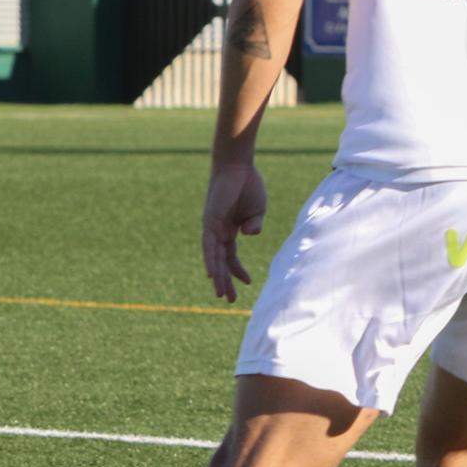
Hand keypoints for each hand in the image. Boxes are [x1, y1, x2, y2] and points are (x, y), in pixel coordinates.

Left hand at [202, 161, 267, 302]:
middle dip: (226, 281)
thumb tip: (249, 234)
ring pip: (213, 257)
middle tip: (230, 300)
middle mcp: (218, 230)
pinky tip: (212, 273)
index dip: (238, 271)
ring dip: (217, 276)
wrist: (238, 166)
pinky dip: (210, 259)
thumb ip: (255, 225)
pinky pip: (209, 244)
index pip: (231, 256)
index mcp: (230, 229)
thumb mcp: (257, 211)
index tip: (249, 283)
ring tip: (221, 294)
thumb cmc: (248, 185)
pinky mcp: (210, 221)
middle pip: (220, 261)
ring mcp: (212, 226)